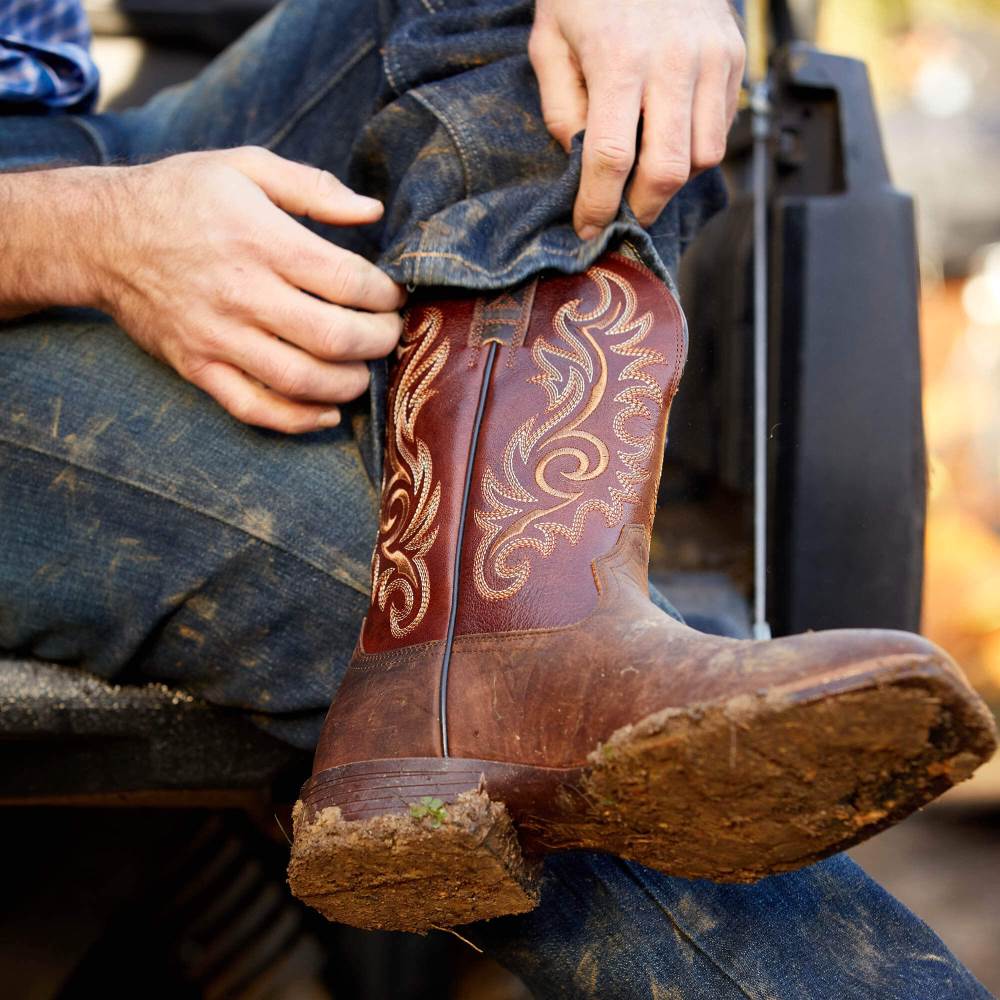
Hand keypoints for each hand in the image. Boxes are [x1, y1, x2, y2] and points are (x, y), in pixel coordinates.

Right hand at [94, 147, 405, 432]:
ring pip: (301, 379)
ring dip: (349, 383)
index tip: (394, 296)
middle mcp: (241, 292)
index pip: (347, 280)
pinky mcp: (197, 366)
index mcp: (261, 239)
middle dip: (379, 341)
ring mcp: (217, 336)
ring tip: (363, 369)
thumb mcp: (245, 167)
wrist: (100, 235)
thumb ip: (314, 187)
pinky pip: (255, 408)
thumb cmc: (181, 196)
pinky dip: (299, 419)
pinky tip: (326, 411)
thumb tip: (373, 212)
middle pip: (334, 336)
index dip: (385, 295)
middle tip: (389, 334)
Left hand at [529, 0, 744, 237]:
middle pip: (668, 169)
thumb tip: (580, 161)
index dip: (599, 205)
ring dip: (673, 181)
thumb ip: (561, 106)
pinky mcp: (735, 56)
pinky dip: (696, 148)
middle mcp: (674, 61)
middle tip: (623, 216)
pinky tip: (669, 138)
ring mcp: (713, 57)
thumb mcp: (551, 39)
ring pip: (704, 156)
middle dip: (642, 206)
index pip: (611, 157)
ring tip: (645, 177)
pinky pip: (722, 128)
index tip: (588, 229)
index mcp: (619, 59)